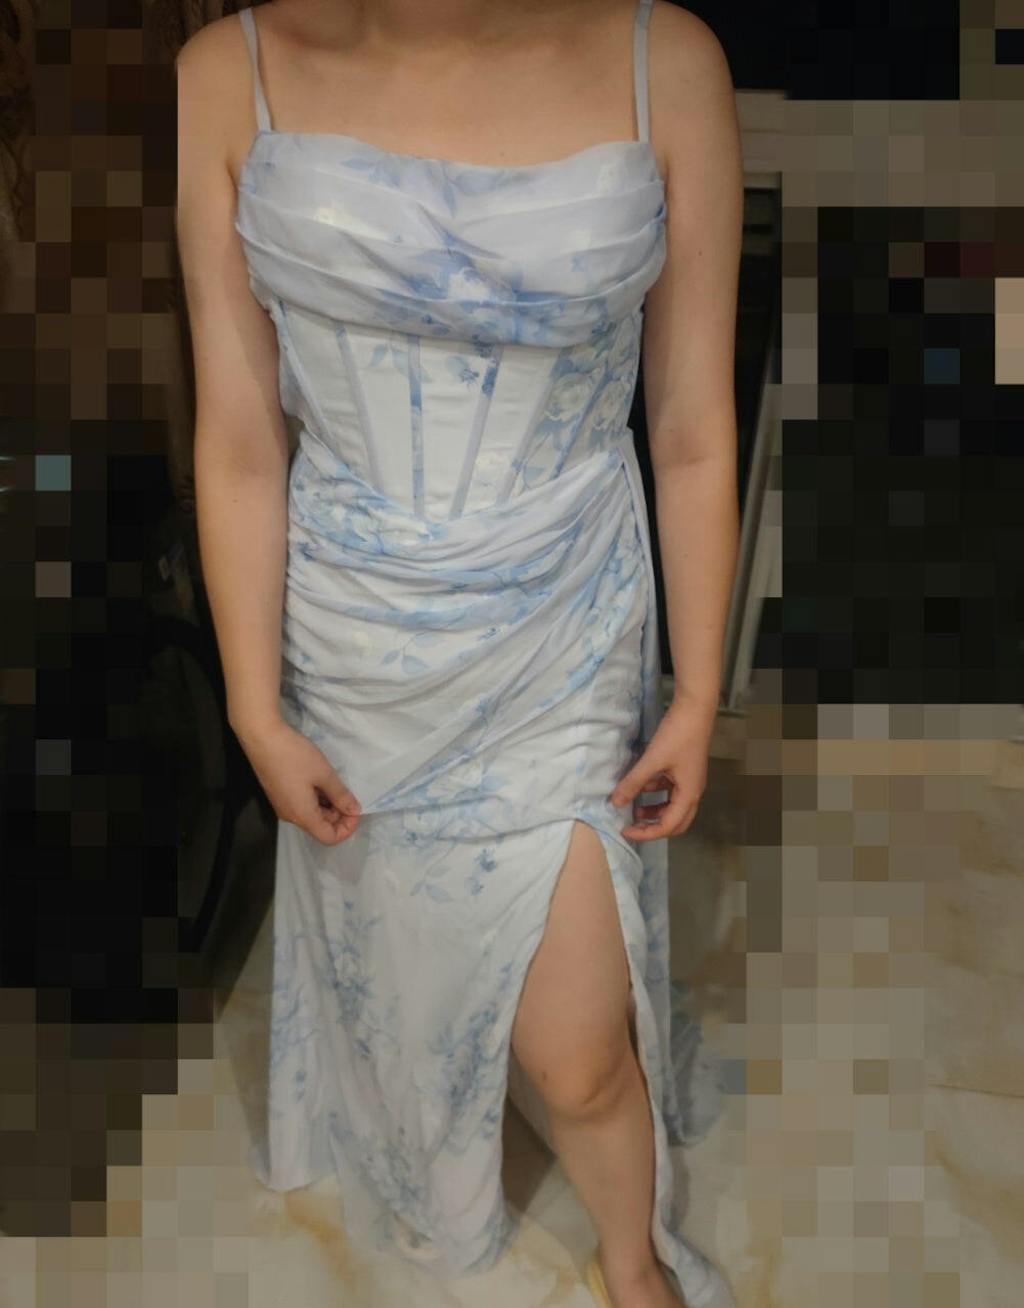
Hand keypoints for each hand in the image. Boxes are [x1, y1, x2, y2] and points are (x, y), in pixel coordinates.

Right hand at [234, 716, 361, 845]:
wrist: (261, 738)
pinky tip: (319, 779)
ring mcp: (282, 806)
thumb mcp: (323, 774)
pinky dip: (315, 798)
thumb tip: (354, 810)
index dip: (347, 828)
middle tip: (347, 792)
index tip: (354, 808)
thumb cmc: (295, 756)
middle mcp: (291, 816)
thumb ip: (340, 795)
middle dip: (339, 814)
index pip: (329, 838)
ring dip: (327, 804)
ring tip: (333, 782)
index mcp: (303, 816)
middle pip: (320, 826)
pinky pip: (301, 805)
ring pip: (311, 815)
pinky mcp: (278, 795)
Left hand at [609, 696, 715, 841]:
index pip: (668, 826)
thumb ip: (633, 782)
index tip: (625, 831)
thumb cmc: (677, 736)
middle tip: (632, 827)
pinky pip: (671, 790)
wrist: (694, 709)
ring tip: (635, 809)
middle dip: (654, 828)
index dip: (646, 833)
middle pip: (676, 822)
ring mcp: (690, 781)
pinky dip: (657, 793)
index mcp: (689, 795)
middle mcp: (693, 792)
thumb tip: (615, 802)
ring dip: (655, 812)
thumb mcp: (652, 760)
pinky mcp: (685, 770)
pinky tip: (642, 785)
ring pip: (674, 807)